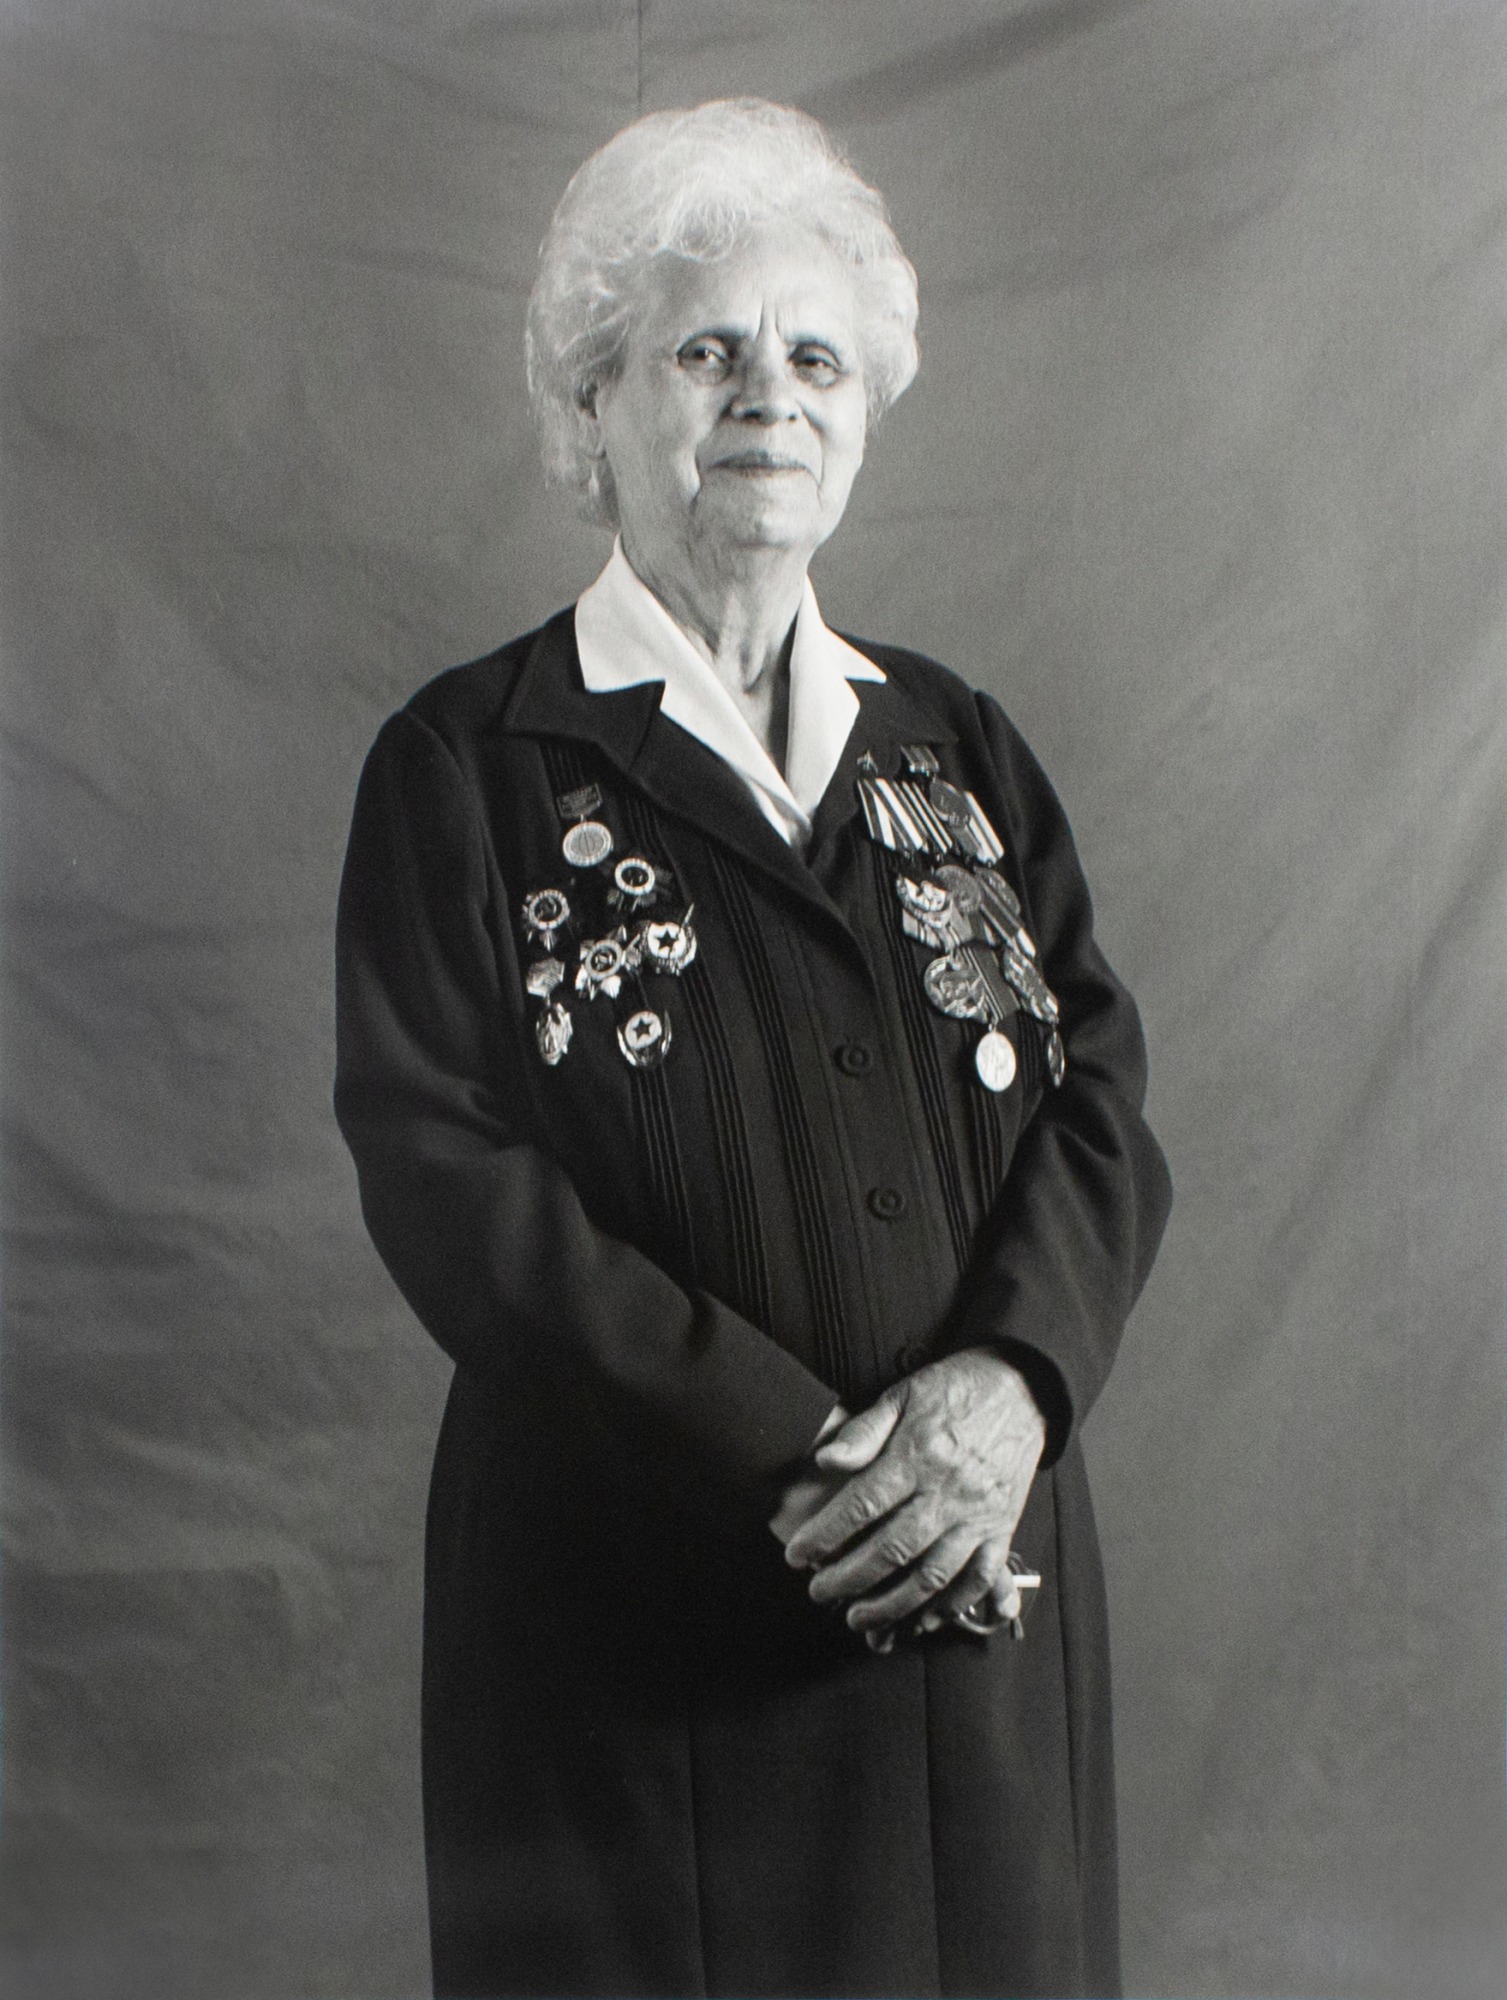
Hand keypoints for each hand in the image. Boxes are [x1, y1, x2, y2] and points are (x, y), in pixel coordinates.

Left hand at [782, 1349, 1043, 1643]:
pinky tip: (923, 1619)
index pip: (862, 1505)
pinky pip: (978, 1579)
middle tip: (818, 1593)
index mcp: (919, 1454)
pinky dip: (950, 1606)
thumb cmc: (954, 1390)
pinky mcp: (1002, 1528)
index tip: (796, 1556)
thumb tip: (825, 1461)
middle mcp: (949, 1491)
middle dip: (848, 1579)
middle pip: (892, 1549)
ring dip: (892, 1605)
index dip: (825, 1536)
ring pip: (932, 1575)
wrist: (1021, 1388)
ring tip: (859, 1618)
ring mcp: (978, 1515)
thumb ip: (864, 1431)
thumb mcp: (902, 1394)